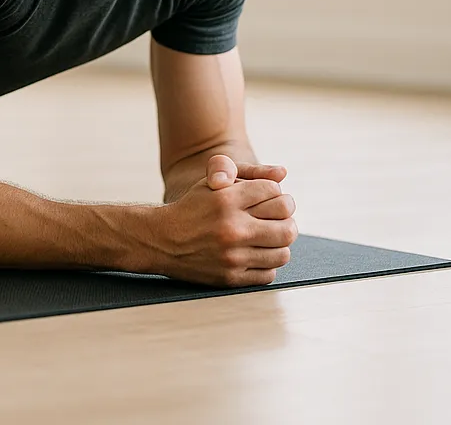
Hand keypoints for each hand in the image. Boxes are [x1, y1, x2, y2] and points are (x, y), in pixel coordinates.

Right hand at [153, 154, 297, 286]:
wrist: (161, 240)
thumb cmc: (190, 207)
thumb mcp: (210, 183)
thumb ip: (244, 175)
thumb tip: (282, 174)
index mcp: (226, 199)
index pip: (273, 192)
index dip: (278, 192)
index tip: (275, 197)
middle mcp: (231, 227)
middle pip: (286, 225)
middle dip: (288, 219)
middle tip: (283, 218)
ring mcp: (232, 254)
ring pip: (282, 252)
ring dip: (281, 243)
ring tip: (272, 237)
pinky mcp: (232, 276)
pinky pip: (268, 273)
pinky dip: (268, 263)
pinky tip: (258, 253)